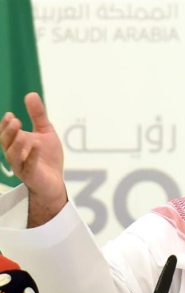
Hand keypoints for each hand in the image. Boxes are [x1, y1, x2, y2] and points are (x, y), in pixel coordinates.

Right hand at [0, 92, 66, 225]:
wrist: (54, 182)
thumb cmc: (47, 158)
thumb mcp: (45, 133)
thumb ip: (38, 116)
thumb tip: (31, 94)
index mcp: (17, 144)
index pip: (7, 133)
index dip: (6, 125)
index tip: (11, 115)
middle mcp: (16, 155)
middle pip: (6, 143)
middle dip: (9, 132)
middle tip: (15, 120)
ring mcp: (23, 166)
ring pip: (13, 156)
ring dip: (17, 145)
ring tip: (23, 134)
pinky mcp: (32, 176)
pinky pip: (30, 166)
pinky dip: (32, 156)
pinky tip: (36, 146)